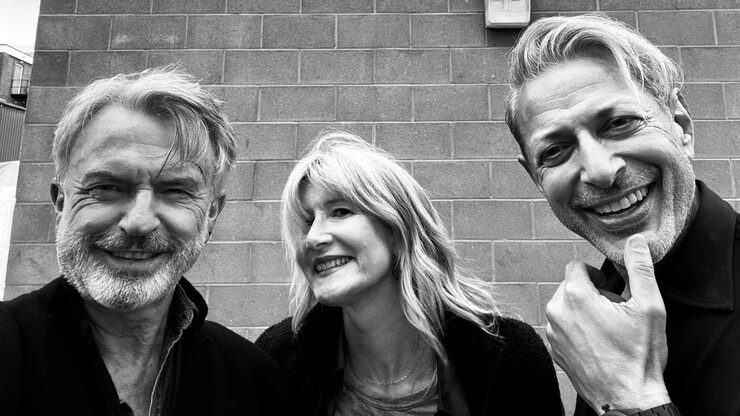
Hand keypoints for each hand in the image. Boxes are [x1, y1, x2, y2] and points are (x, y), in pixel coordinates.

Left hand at [545, 234, 669, 412]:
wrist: (628, 398)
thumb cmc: (638, 356)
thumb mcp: (649, 306)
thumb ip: (640, 268)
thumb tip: (636, 241)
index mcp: (575, 296)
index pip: (575, 266)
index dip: (597, 275)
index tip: (611, 289)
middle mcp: (556, 312)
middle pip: (569, 286)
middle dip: (591, 292)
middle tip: (614, 310)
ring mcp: (553, 333)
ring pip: (565, 306)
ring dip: (583, 310)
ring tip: (608, 328)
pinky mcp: (554, 350)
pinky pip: (562, 327)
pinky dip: (577, 328)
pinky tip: (598, 342)